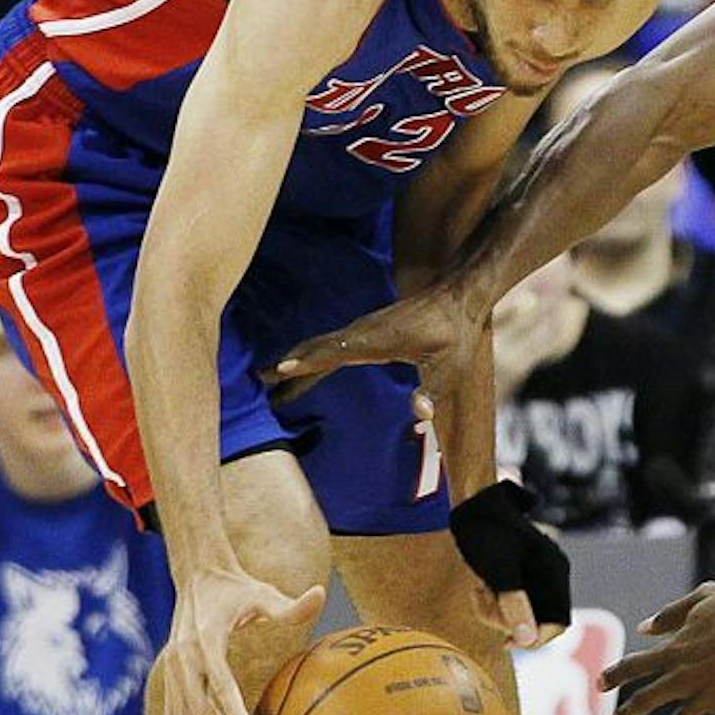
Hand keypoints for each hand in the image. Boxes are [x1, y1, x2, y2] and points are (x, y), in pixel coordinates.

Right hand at [158, 566, 324, 714]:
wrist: (197, 577)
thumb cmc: (237, 589)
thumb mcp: (264, 592)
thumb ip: (291, 604)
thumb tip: (321, 593)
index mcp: (204, 639)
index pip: (216, 679)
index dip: (230, 708)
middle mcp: (182, 658)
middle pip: (197, 709)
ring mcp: (171, 670)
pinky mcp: (168, 679)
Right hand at [264, 279, 476, 402]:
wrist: (458, 299)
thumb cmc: (455, 333)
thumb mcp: (449, 367)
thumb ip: (433, 392)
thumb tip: (420, 415)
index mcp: (378, 341)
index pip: (336, 352)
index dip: (309, 362)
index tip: (280, 369)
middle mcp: (363, 332)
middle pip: (317, 349)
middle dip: (288, 365)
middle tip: (257, 380)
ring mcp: (362, 330)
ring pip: (320, 346)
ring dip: (294, 361)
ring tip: (267, 378)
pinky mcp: (365, 332)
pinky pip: (330, 345)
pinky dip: (310, 356)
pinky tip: (301, 366)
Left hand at [448, 481, 569, 647]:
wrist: (473, 502)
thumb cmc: (485, 532)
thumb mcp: (498, 571)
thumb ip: (513, 604)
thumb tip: (527, 641)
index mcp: (553, 572)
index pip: (558, 622)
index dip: (536, 639)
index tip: (506, 642)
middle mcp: (550, 575)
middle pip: (536, 620)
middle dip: (506, 621)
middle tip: (482, 605)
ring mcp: (535, 575)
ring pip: (520, 614)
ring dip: (495, 612)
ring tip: (477, 592)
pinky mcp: (520, 574)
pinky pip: (511, 602)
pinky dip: (494, 602)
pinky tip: (479, 587)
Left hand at [603, 583, 714, 714]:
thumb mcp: (702, 598)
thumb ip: (670, 614)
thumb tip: (643, 628)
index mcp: (677, 650)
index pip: (636, 665)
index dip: (615, 674)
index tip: (600, 684)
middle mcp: (686, 676)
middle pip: (648, 699)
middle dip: (628, 714)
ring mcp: (709, 694)